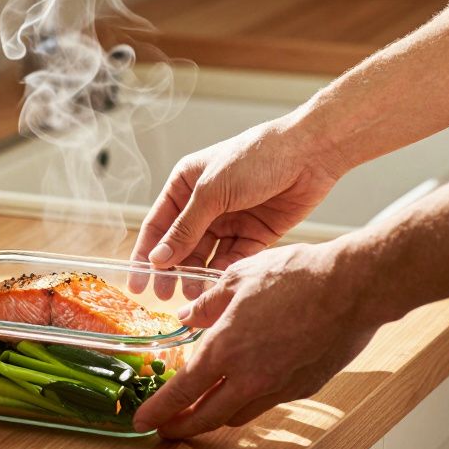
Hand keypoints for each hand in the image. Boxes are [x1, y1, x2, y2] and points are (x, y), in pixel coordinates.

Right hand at [130, 117, 345, 296]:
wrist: (310, 153)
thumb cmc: (256, 158)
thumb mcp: (212, 192)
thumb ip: (186, 228)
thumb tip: (158, 258)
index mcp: (185, 185)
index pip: (158, 225)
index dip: (146, 254)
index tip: (138, 283)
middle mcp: (204, 204)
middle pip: (181, 245)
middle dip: (173, 270)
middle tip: (166, 295)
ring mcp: (230, 220)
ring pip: (207, 255)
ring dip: (199, 274)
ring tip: (195, 294)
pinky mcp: (255, 234)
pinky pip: (235, 258)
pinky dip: (227, 271)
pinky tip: (221, 283)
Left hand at [133, 240, 386, 437]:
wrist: (354, 287)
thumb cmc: (297, 276)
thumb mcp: (238, 279)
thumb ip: (206, 304)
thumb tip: (186, 317)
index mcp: (226, 349)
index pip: (182, 391)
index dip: (159, 411)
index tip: (142, 421)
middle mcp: (250, 377)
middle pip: (207, 417)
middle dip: (182, 427)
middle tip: (166, 429)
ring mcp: (280, 386)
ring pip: (238, 414)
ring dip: (215, 416)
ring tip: (202, 409)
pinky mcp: (305, 387)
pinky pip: (267, 402)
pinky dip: (249, 401)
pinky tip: (246, 387)